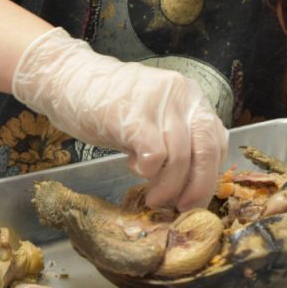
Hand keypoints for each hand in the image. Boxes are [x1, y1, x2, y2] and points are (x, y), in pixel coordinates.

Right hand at [12, 28, 227, 210]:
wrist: (69, 79)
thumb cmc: (110, 103)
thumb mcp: (154, 115)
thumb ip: (176, 137)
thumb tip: (190, 183)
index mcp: (190, 96)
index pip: (216, 140)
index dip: (209, 174)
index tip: (195, 196)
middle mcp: (181, 95)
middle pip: (205, 150)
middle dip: (197, 188)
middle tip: (181, 208)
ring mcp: (157, 103)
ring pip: (179, 158)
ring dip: (167, 187)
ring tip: (152, 196)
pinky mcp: (131, 115)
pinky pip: (154, 155)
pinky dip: (147, 171)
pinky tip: (133, 166)